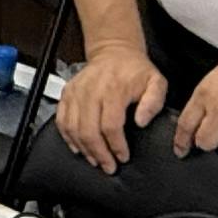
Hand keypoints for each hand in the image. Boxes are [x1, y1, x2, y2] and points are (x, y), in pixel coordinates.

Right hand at [55, 43, 167, 173]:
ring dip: (84, 149)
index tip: (122, 156)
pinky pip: (61, 120)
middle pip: (89, 131)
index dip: (116, 146)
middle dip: (99, 154)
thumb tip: (142, 121)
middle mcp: (91, 90)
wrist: (114, 52)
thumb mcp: (156, 81)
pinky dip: (68, 137)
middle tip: (108, 166)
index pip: (110, 125)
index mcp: (114, 89)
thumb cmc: (134, 69)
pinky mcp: (67, 94)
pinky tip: (78, 147)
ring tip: (95, 160)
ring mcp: (76, 92)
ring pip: (73, 128)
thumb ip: (153, 102)